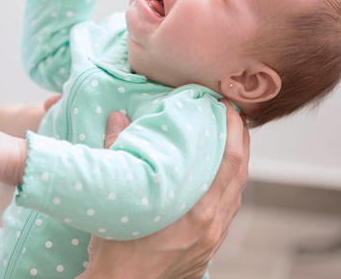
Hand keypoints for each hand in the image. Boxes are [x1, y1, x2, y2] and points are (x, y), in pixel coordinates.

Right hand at [77, 100, 249, 278]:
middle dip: (241, 140)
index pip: (229, 161)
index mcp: (196, 211)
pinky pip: (227, 212)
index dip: (234, 130)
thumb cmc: (116, 248)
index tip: (228, 107)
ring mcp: (212, 240)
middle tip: (234, 115)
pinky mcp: (207, 250)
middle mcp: (211, 225)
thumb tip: (118, 117)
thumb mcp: (116, 196)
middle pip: (240, 174)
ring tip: (229, 140)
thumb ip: (117, 150)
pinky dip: (228, 188)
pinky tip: (218, 179)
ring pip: (236, 194)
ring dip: (237, 164)